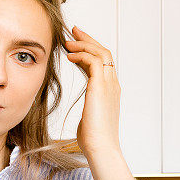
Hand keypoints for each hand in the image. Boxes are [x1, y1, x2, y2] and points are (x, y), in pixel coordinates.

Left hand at [64, 25, 121, 157]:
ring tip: (67, 42)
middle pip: (104, 53)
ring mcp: (109, 85)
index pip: (103, 63)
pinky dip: (82, 55)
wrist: (101, 147)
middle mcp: (113, 85)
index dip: (90, 51)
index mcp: (110, 91)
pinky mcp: (101, 87)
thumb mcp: (90, 119)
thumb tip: (84, 113)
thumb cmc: (94, 139)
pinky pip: (94, 62)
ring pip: (101, 53)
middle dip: (88, 40)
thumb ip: (89, 110)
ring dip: (83, 45)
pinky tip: (69, 56)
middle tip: (74, 31)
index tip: (77, 42)